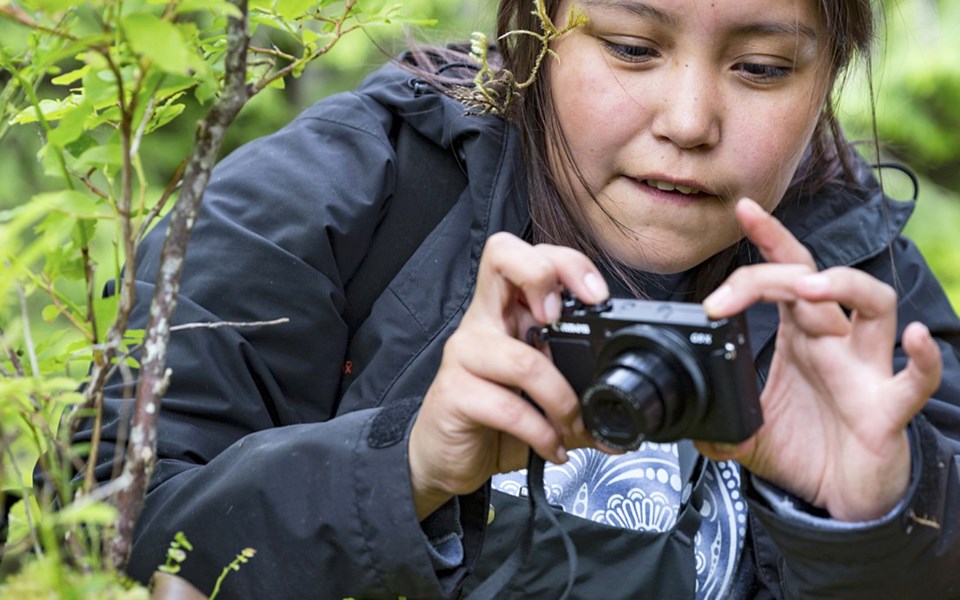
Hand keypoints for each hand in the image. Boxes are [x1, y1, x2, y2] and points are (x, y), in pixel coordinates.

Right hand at [408, 232, 609, 519]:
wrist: (447, 457)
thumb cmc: (493, 419)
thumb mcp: (542, 394)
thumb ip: (579, 388)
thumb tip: (627, 403)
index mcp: (508, 311)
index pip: (527, 254)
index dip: (566, 263)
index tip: (597, 297)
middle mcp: (483, 322)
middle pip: (502, 256)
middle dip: (543, 275)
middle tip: (562, 319)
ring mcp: (464, 354)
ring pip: (523, 359)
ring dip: (563, 401)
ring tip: (574, 426)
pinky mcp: (454, 394)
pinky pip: (509, 409)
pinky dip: (542, 433)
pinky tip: (551, 447)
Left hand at [698, 199, 941, 520]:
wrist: (843, 498)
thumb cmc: (809, 451)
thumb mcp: (749, 436)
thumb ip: (718, 425)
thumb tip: (688, 429)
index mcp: (800, 338)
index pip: (784, 275)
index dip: (767, 240)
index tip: (741, 212)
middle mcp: (834, 343)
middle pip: (816, 280)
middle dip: (775, 270)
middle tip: (727, 294)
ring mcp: (864, 370)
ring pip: (875, 304)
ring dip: (844, 287)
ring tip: (809, 289)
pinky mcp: (888, 407)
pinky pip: (913, 377)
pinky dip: (921, 358)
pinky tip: (912, 340)